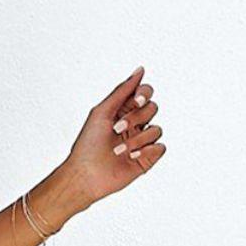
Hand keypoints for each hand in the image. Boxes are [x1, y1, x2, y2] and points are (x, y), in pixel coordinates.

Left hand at [62, 66, 165, 208]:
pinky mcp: (146, 159)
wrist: (85, 175)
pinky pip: (160, 147)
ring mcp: (141, 142)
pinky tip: (131, 156)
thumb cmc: (87, 144)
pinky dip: (147, 150)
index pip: (145, 93)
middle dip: (136, 117)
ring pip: (156, 129)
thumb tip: (140, 70)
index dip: (144, 94)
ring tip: (117, 150)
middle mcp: (134, 125)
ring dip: (137, 139)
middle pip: (153, 108)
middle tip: (117, 129)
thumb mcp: (102, 112)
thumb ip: (122, 91)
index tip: (135, 101)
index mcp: (123, 111)